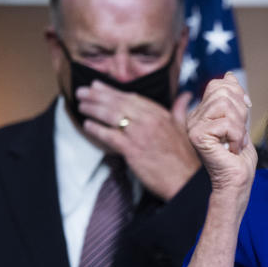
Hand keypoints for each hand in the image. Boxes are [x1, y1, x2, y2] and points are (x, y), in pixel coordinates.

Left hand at [78, 82, 200, 200]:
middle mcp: (149, 120)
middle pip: (118, 103)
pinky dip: (96, 129)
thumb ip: (180, 109)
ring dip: (93, 109)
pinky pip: (109, 136)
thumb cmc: (186, 157)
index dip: (112, 90)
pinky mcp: (132, 150)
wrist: (186, 180)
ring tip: (81, 105)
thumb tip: (185, 95)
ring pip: (111, 116)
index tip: (98, 85)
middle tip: (81, 91)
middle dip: (96, 96)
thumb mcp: (185, 128)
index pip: (132, 97)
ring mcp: (139, 134)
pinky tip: (87, 125)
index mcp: (161, 114)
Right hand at [186, 72, 257, 215]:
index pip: (218, 84)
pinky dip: (237, 136)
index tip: (244, 112)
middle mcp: (194, 117)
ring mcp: (193, 126)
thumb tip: (229, 74)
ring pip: (225, 105)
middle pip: (222, 91)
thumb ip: (233, 99)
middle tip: (238, 133)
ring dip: (239, 126)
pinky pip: (226, 123)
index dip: (237, 94)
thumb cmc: (239, 157)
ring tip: (235, 142)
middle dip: (240, 111)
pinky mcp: (198, 136)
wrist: (237, 181)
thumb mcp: (239, 120)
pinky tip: (232, 149)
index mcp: (202, 112)